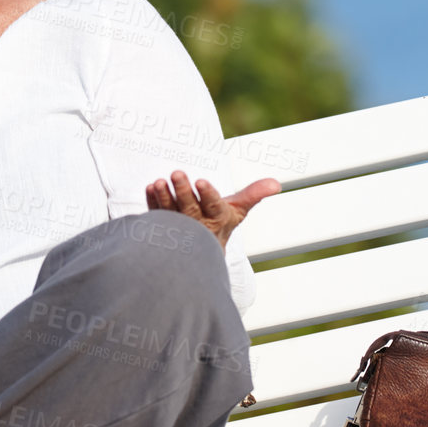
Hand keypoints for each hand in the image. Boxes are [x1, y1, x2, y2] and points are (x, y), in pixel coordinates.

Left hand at [145, 169, 281, 249]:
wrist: (200, 253)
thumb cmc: (219, 224)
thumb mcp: (238, 210)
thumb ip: (254, 194)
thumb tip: (276, 184)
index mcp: (217, 219)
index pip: (213, 207)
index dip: (208, 195)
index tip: (201, 181)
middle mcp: (197, 225)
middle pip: (189, 209)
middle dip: (183, 191)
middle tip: (177, 173)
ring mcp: (177, 228)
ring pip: (170, 212)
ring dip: (165, 197)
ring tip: (159, 182)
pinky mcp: (161, 228)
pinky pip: (156, 214)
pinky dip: (152, 202)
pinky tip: (151, 188)